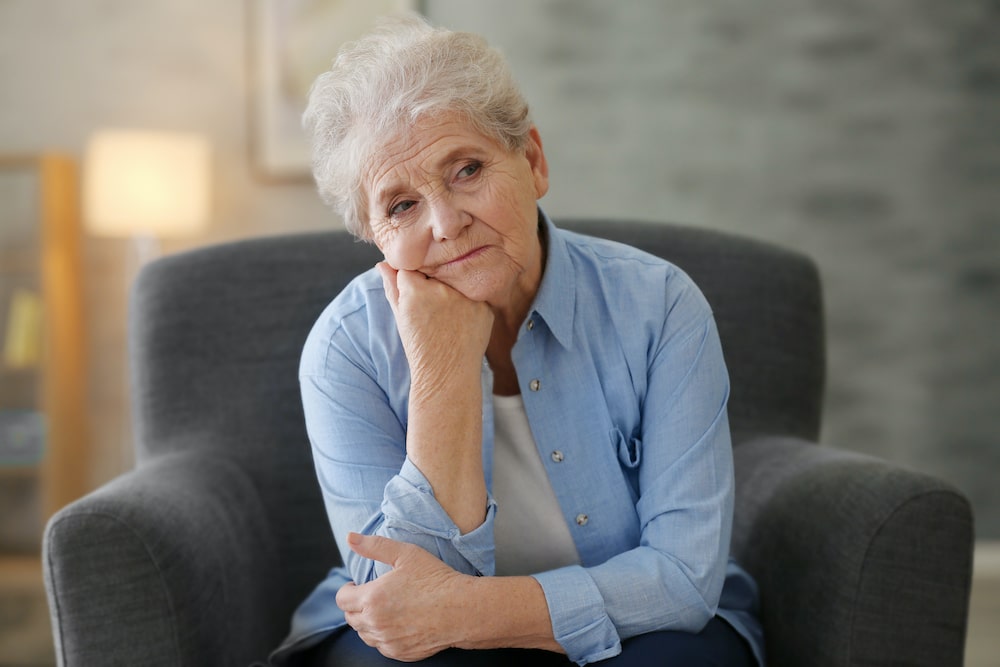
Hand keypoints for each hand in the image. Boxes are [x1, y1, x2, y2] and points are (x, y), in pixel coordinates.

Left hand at [336, 532, 470, 660]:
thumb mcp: (406, 554)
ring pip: (364, 634)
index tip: (358, 585)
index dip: (347, 590)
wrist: (461, 609)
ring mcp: (387, 641)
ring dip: (368, 622)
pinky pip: (381, 646)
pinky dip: (383, 636)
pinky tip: (397, 623)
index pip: (342, 599)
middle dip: (356, 605)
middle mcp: (375, 623)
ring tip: (385, 609)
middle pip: (350, 618)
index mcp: (372, 598)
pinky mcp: (400, 653)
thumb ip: (374, 545)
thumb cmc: (435, 579)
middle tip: (373, 595)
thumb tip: (350, 538)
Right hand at [377, 262, 493, 395]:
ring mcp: (467, 298)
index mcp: (416, 290)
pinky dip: (469, 305)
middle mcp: (443, 290)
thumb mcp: (400, 318)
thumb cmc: (420, 349)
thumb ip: (392, 287)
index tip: (413, 296)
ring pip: (456, 281)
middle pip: (435, 272)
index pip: (411, 267)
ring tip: (447, 319)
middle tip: (433, 312)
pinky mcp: (485, 307)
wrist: (447, 377)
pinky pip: (475, 295)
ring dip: (451, 292)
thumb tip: (383, 263)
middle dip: (432, 283)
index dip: (411, 281)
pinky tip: (462, 324)